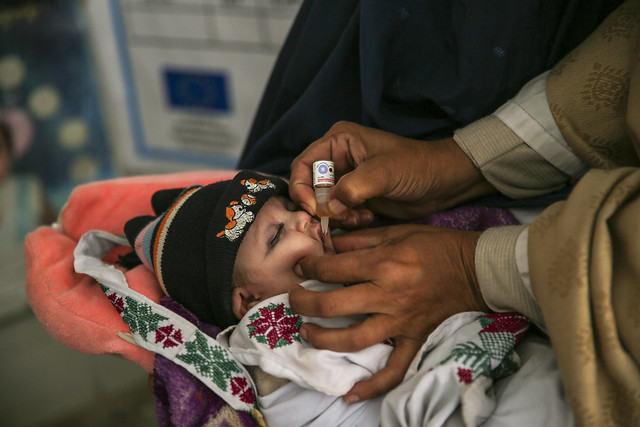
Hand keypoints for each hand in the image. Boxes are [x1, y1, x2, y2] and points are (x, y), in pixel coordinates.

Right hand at [289, 121, 494, 226]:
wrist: (443, 183)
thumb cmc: (415, 166)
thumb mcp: (383, 172)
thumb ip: (352, 187)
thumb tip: (329, 207)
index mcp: (338, 142)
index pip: (303, 165)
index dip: (302, 187)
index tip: (313, 208)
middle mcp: (338, 159)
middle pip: (311, 187)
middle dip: (322, 205)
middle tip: (340, 216)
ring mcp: (347, 180)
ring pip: (324, 204)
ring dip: (337, 215)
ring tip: (360, 216)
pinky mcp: (356, 198)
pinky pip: (339, 214)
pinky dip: (348, 220)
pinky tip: (368, 217)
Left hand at [289, 224, 488, 401]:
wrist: (475, 268)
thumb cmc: (435, 245)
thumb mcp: (397, 231)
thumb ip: (361, 239)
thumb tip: (329, 246)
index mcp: (384, 264)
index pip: (333, 269)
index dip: (310, 268)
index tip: (302, 268)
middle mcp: (388, 295)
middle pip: (333, 306)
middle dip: (304, 303)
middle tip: (294, 299)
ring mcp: (401, 322)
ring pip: (354, 340)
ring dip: (323, 340)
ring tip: (306, 333)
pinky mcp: (414, 339)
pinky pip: (394, 369)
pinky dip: (373, 386)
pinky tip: (351, 394)